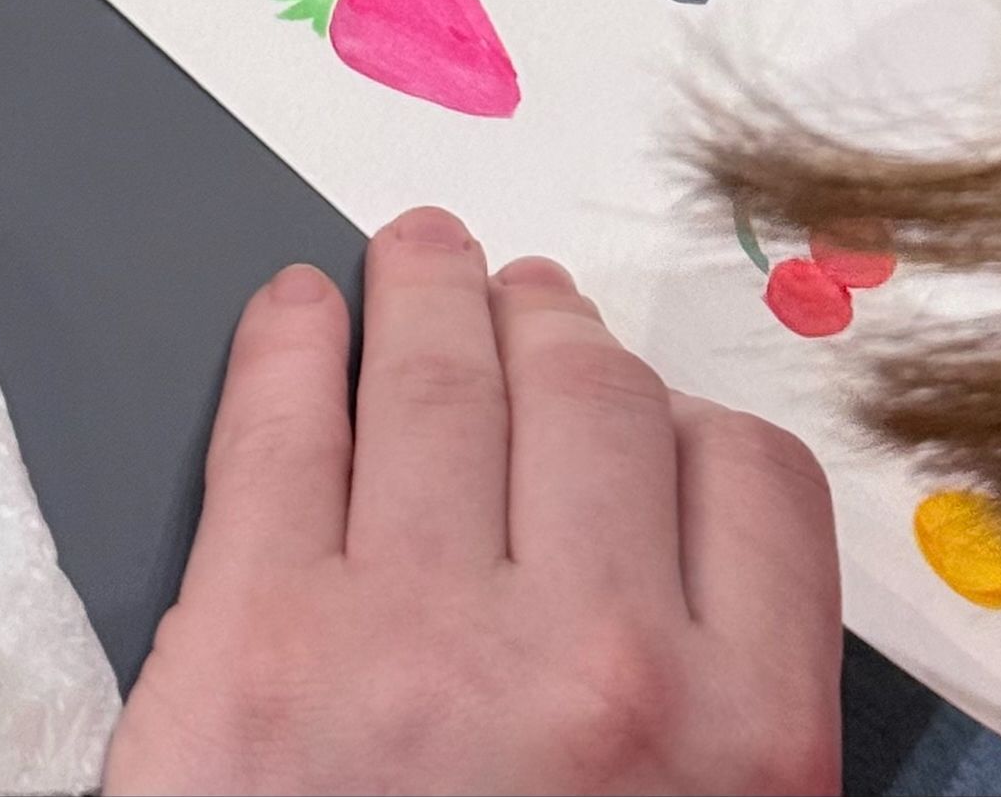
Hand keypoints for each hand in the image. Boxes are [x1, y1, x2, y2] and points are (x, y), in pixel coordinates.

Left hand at [104, 210, 840, 795]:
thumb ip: (732, 711)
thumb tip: (694, 548)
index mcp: (738, 745)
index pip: (751, 477)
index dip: (689, 419)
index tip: (644, 405)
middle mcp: (601, 664)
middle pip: (600, 402)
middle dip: (559, 325)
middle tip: (525, 289)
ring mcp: (419, 641)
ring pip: (451, 383)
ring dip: (436, 294)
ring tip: (420, 255)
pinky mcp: (249, 649)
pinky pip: (286, 438)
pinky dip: (294, 348)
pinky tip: (298, 312)